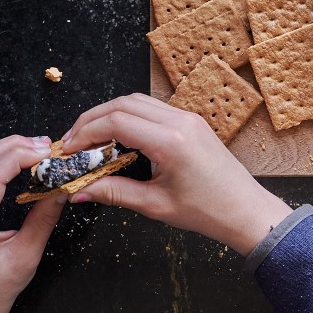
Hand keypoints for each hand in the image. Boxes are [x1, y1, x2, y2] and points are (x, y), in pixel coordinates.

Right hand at [61, 94, 291, 254]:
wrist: (245, 209)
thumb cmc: (206, 211)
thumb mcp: (154, 205)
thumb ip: (113, 193)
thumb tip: (77, 190)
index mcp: (170, 141)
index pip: (116, 121)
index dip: (85, 133)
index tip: (67, 150)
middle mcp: (179, 121)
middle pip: (123, 103)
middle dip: (91, 120)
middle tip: (71, 143)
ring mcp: (187, 118)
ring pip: (137, 101)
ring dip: (109, 115)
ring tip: (89, 140)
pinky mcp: (191, 122)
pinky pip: (153, 109)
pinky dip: (129, 117)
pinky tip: (117, 138)